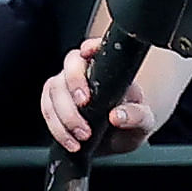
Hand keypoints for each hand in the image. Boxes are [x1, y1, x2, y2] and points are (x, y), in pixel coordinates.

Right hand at [41, 35, 154, 154]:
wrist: (120, 135)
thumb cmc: (132, 119)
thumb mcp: (144, 120)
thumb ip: (137, 116)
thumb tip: (117, 116)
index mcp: (106, 67)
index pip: (94, 48)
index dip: (89, 47)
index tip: (87, 55)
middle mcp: (83, 71)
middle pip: (68, 69)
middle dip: (72, 89)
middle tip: (84, 109)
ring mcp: (66, 86)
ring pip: (53, 90)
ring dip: (64, 115)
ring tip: (82, 137)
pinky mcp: (54, 103)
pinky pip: (47, 109)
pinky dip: (57, 128)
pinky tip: (71, 143)